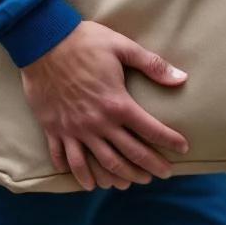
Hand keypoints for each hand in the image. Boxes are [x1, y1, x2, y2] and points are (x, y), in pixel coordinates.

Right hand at [20, 20, 188, 191]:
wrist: (42, 40)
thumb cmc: (84, 41)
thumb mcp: (122, 46)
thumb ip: (153, 65)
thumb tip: (182, 78)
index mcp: (117, 103)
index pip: (150, 130)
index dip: (170, 141)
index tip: (182, 147)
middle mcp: (97, 123)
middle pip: (128, 155)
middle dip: (149, 167)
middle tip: (161, 174)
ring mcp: (74, 129)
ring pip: (98, 164)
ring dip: (116, 178)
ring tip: (126, 184)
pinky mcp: (53, 128)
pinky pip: (65, 158)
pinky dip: (76, 172)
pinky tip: (87, 181)